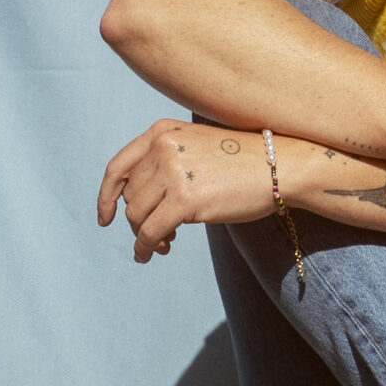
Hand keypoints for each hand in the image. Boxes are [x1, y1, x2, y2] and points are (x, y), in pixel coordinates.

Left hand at [97, 119, 271, 262]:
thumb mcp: (197, 147)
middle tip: (159, 236)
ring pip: (136, 215)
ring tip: (165, 244)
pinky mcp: (185, 199)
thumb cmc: (245, 161)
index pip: (118, 167)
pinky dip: (146, 247)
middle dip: (138, 220)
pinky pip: (150, 231)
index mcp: (162, 132)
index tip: (105, 218)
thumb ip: (166, 163)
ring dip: (145, 235)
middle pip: (129, 196)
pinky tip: (154, 254)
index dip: (106, 196)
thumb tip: (136, 204)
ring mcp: (173, 171)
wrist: (280, 165)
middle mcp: (163, 147)